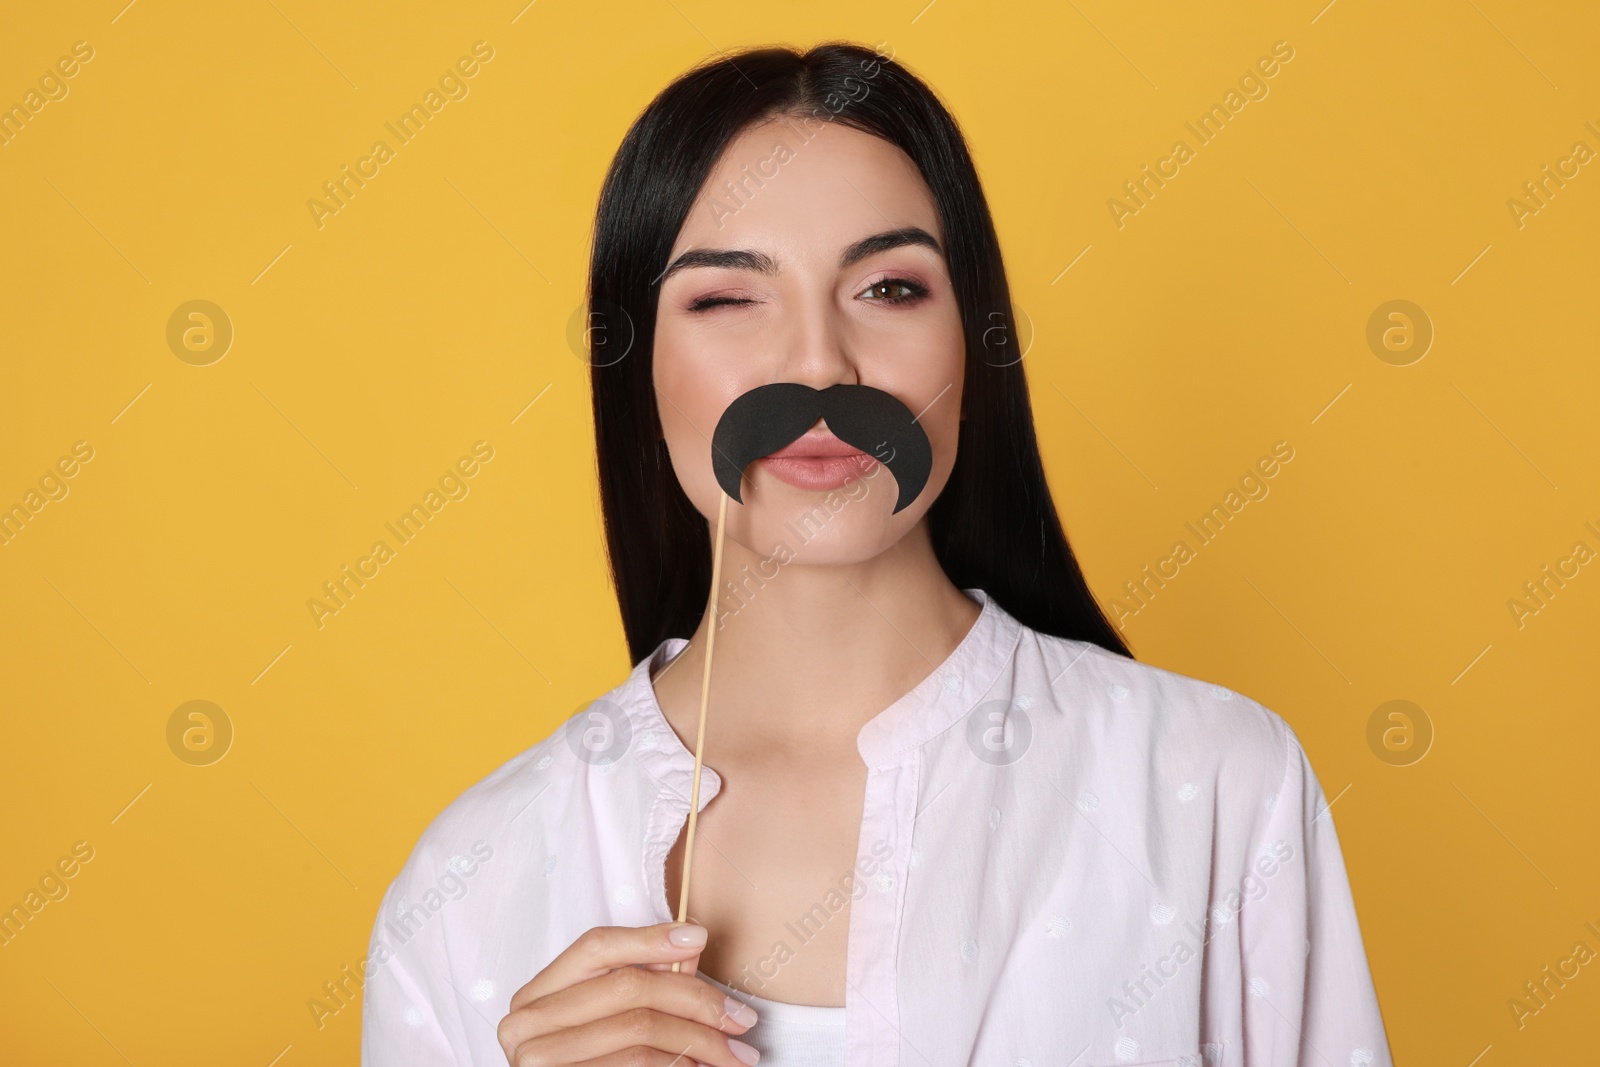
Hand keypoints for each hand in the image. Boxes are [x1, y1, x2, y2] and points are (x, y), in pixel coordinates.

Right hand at [496, 921, 760, 1065]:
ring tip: (734, 1055)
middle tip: (741, 1018)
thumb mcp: (605, 1019)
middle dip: (696, 999)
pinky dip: (680, 1064)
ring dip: (701, 1041)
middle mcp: (526, 1026)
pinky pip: (640, 1066)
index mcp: (535, 996)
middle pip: (628, 987)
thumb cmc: (590, 1066)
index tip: (700, 938)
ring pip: (641, 1031)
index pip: (596, 946)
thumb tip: (691, 944)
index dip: (649, 938)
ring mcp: (539, 1063)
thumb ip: (640, 983)